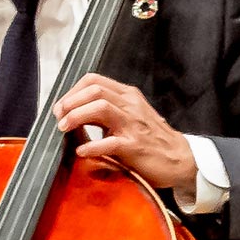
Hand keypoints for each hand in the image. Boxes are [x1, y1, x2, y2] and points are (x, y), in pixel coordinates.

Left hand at [52, 73, 197, 191]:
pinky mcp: (135, 147)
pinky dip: (91, 146)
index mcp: (128, 96)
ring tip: (64, 128)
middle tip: (59, 117)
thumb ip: (106, 112)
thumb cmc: (151, 138)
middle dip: (71, 101)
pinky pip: (110, 143)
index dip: (72, 91)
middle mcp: (131, 105)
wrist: (181, 159)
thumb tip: (73, 113)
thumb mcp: (130, 116)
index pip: (94, 80)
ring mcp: (134, 125)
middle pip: (95, 90)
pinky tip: (81, 151)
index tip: (61, 106)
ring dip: (76, 116)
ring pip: (100, 108)